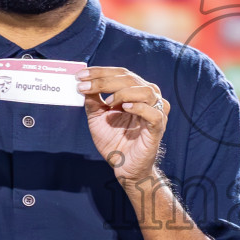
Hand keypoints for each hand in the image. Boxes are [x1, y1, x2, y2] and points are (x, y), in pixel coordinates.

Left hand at [78, 66, 166, 182]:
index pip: (120, 74)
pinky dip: (139, 107)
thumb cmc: (113, 141)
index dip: (100, 72)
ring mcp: (155, 112)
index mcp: (135, 92)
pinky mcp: (158, 127)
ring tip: (107, 101)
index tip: (80, 75)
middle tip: (85, 85)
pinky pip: (154, 113)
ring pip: (145, 91)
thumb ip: (93, 100)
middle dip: (105, 80)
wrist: (124, 167)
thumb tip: (84, 82)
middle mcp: (148, 98)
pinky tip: (125, 107)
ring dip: (123, 92)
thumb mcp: (97, 117)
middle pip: (130, 79)